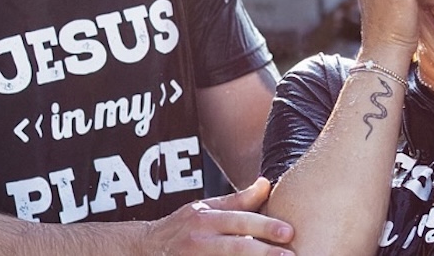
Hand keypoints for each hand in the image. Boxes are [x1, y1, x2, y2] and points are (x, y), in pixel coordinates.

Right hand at [143, 177, 293, 254]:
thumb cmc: (183, 228)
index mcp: (205, 219)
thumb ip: (238, 200)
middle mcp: (199, 241)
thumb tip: (267, 184)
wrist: (144, 249)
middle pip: (236, 247)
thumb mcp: (206, 209)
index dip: (265, 226)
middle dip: (263, 252)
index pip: (239, 220)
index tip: (289, 231)